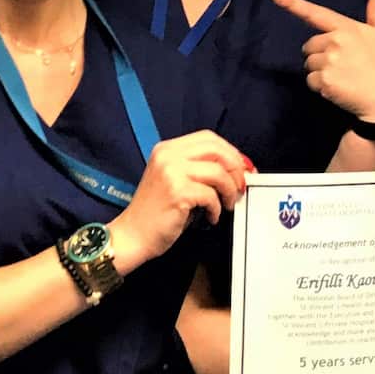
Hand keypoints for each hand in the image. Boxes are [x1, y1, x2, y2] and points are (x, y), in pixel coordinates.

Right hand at [109, 132, 249, 269]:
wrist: (133, 235)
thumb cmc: (155, 212)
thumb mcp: (173, 179)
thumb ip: (198, 168)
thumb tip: (234, 167)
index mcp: (167, 149)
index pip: (208, 138)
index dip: (230, 152)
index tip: (241, 167)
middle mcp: (168, 156)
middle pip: (216, 150)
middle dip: (235, 168)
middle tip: (239, 186)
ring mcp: (171, 172)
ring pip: (218, 172)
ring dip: (228, 190)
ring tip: (226, 205)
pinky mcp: (177, 192)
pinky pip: (211, 195)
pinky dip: (217, 208)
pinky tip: (211, 217)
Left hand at [271, 0, 374, 121]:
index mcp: (346, 27)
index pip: (315, 13)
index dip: (293, 3)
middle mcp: (335, 41)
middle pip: (309, 45)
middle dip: (319, 54)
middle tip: (341, 64)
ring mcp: (328, 61)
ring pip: (309, 64)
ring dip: (319, 71)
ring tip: (341, 76)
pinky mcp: (324, 80)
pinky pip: (310, 81)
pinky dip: (320, 86)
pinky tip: (337, 87)